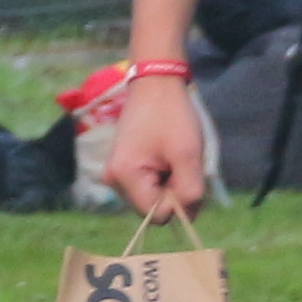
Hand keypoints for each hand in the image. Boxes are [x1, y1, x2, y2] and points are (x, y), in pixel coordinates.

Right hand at [95, 75, 208, 219]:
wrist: (155, 83)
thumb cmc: (171, 115)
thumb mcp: (187, 154)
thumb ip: (190, 191)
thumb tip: (188, 218)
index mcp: (123, 177)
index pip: (156, 215)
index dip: (177, 201)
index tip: (183, 172)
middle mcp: (112, 180)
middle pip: (151, 209)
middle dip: (172, 192)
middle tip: (180, 162)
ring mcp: (115, 174)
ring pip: (151, 199)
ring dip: (169, 184)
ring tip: (173, 156)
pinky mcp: (121, 167)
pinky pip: (146, 187)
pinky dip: (162, 177)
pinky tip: (166, 156)